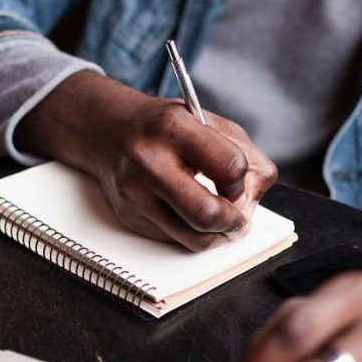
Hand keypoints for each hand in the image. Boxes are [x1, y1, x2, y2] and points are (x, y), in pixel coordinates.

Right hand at [16, 71, 277, 250]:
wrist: (109, 130)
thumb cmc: (167, 127)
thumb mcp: (209, 122)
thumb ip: (245, 156)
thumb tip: (252, 202)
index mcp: (174, 127)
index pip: (230, 167)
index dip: (242, 182)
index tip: (237, 183)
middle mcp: (148, 160)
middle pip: (207, 214)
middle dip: (234, 223)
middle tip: (239, 222)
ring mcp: (134, 192)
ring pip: (192, 238)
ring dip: (217, 236)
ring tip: (222, 223)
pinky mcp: (128, 216)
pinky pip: (174, 240)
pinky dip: (192, 234)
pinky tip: (191, 215)